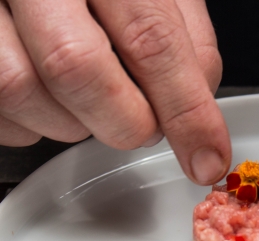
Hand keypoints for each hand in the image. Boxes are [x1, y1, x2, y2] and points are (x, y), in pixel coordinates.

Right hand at [0, 0, 229, 184]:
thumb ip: (184, 36)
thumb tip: (200, 107)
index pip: (150, 40)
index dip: (186, 110)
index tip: (206, 157)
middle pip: (77, 68)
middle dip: (125, 121)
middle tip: (142, 122)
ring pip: (23, 89)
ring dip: (74, 121)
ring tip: (92, 98)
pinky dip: (34, 121)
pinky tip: (52, 96)